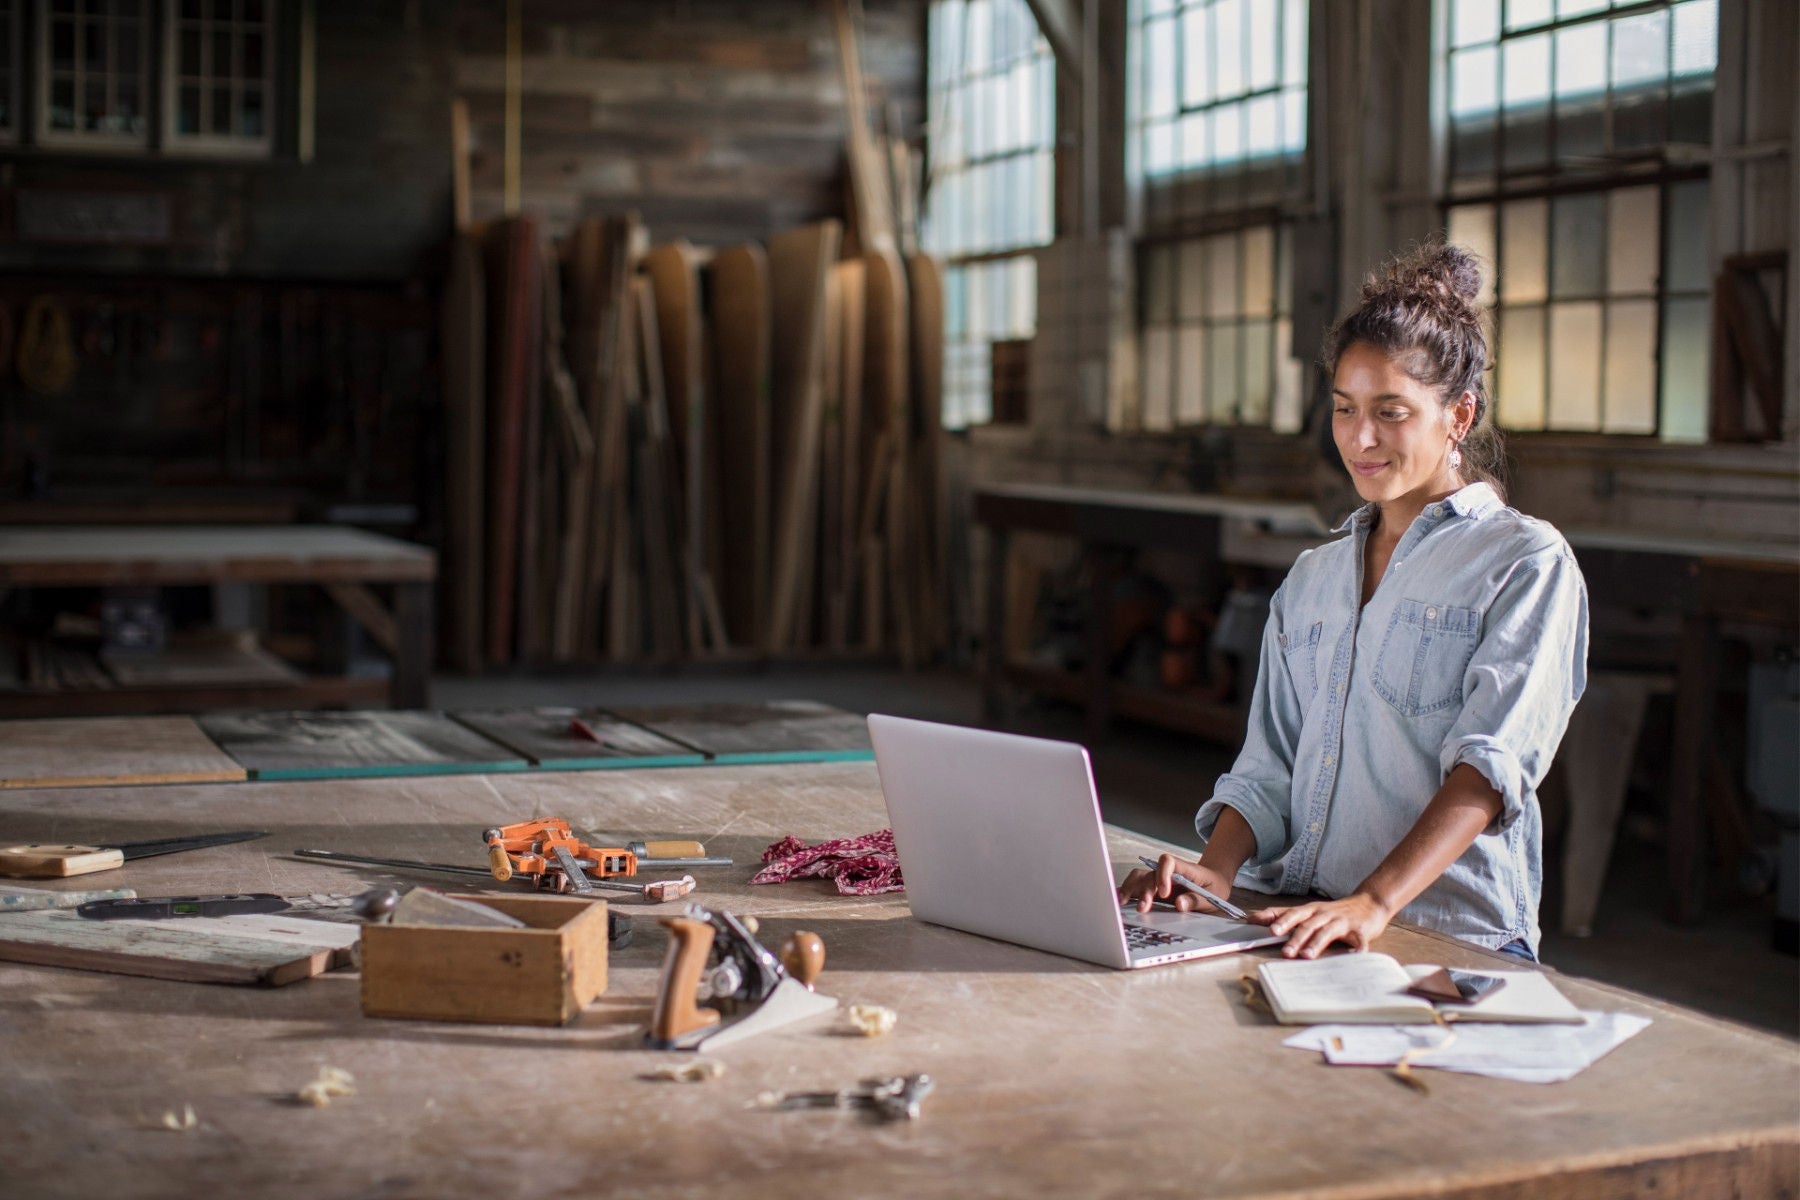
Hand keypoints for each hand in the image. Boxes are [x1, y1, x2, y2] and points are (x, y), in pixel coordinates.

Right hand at [1117, 854, 1236, 915]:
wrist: (1213, 881)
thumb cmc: (1213, 887)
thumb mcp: (1212, 896)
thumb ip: (1196, 900)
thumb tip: (1179, 904)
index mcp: (1184, 868)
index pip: (1168, 862)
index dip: (1163, 875)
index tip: (1165, 894)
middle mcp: (1167, 871)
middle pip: (1150, 874)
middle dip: (1144, 890)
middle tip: (1144, 908)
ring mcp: (1158, 878)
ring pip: (1139, 877)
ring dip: (1130, 889)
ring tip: (1122, 903)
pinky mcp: (1153, 886)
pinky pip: (1136, 885)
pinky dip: (1126, 891)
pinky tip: (1118, 899)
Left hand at [1257, 892, 1391, 957]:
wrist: (1369, 903)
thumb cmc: (1334, 911)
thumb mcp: (1309, 910)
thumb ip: (1284, 914)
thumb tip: (1254, 918)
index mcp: (1310, 910)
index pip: (1291, 913)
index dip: (1278, 920)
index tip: (1265, 929)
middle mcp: (1324, 914)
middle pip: (1307, 924)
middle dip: (1295, 937)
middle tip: (1285, 951)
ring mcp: (1342, 921)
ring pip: (1327, 932)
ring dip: (1316, 944)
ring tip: (1306, 956)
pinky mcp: (1360, 931)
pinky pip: (1359, 941)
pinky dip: (1357, 950)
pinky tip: (1354, 957)